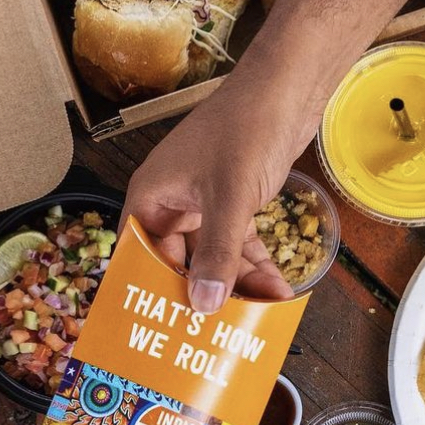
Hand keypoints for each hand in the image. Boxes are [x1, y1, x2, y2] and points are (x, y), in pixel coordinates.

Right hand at [123, 78, 314, 312]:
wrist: (286, 89)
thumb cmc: (245, 131)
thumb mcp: (230, 198)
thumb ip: (218, 254)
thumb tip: (204, 306)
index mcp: (151, 196)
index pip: (138, 257)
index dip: (148, 293)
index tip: (161, 332)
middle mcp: (172, 200)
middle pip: (178, 262)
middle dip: (200, 295)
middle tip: (216, 336)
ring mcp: (204, 199)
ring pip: (213, 255)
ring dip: (237, 283)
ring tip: (259, 315)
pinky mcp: (234, 198)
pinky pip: (238, 242)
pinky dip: (255, 263)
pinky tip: (277, 287)